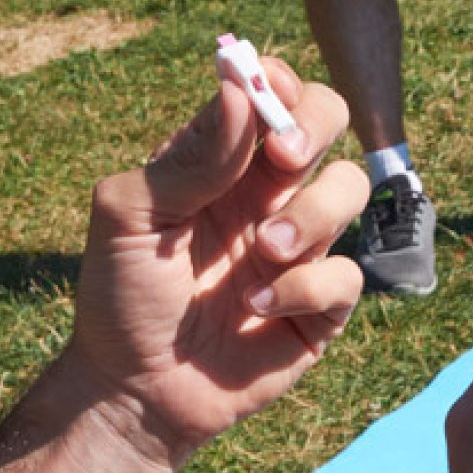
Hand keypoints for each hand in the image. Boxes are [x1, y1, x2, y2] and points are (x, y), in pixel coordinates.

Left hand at [65, 62, 367, 468]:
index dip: (279, 84)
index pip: (271, 94)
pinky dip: (305, 286)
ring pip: (350, 189)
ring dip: (311, 214)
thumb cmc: (121, 296)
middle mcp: (267, 193)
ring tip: (264, 250)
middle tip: (283, 160)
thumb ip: (188, 156)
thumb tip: (238, 86)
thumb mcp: (129, 214)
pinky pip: (346, 274)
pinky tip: (259, 305)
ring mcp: (301, 246)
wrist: (136, 388)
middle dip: (315, 127)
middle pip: (329, 121)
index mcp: (221, 160)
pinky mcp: (322, 305)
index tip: (267, 98)